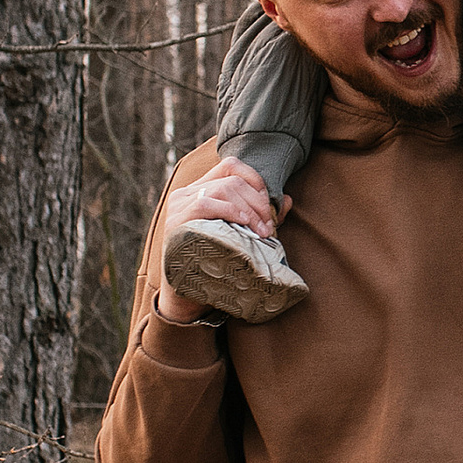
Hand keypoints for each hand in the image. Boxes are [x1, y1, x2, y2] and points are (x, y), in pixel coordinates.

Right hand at [157, 155, 278, 323]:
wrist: (186, 295)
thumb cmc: (215, 263)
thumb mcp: (242, 235)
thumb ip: (261, 217)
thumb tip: (287, 200)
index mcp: (200, 190)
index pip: (230, 166)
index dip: (255, 179)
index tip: (270, 205)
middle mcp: (186, 193)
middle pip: (231, 180)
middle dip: (258, 201)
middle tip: (270, 226)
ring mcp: (179, 206)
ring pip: (223, 189)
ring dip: (250, 210)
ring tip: (262, 232)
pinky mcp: (176, 222)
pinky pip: (205, 204)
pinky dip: (231, 211)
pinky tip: (244, 226)